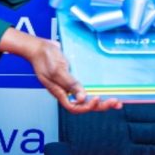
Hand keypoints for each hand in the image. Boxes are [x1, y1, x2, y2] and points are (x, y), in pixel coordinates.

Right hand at [0, 29, 121, 112]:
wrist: (39, 46)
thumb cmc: (44, 58)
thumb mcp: (57, 71)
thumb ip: (70, 84)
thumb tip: (82, 98)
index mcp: (60, 93)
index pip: (75, 107)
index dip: (87, 107)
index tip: (97, 99)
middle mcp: (66, 91)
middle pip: (84, 104)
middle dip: (101, 106)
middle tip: (116, 103)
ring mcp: (70, 84)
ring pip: (87, 97)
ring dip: (102, 100)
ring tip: (116, 101)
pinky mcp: (73, 76)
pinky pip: (86, 86)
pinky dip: (96, 89)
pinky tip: (106, 88)